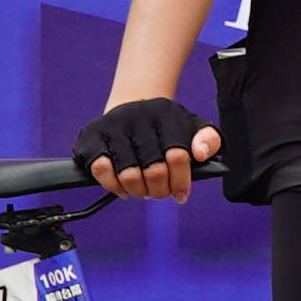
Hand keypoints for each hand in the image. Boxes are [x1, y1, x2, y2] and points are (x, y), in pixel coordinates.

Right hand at [74, 97, 217, 202]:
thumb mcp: (194, 128)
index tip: (181, 194)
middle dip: (159, 190)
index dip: (181, 182)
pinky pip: (100, 169)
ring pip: (128, 175)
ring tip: (142, 189)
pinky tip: (122, 187)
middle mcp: (138, 116)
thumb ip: (209, 140)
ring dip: (138, 191)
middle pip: (154, 171)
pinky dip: (113, 186)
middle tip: (159, 191)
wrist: (134, 105)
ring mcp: (113, 125)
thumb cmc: (167, 127)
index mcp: (166, 115)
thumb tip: (200, 154)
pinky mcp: (91, 136)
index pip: (177, 156)